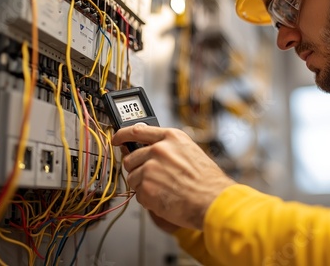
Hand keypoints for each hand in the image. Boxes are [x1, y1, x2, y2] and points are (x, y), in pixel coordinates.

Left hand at [112, 123, 235, 229]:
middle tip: (154, 178)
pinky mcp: (146, 187)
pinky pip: (138, 194)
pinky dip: (148, 199)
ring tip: (164, 189)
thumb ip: (169, 148)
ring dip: (143, 185)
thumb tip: (150, 149)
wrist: (212, 200)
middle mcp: (158, 150)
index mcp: (171, 137)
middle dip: (137, 169)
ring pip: (132, 177)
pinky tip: (164, 198)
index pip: (137, 130)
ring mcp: (150, 168)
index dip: (122, 135)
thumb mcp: (190, 152)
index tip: (117, 139)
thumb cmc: (207, 180)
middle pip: (130, 158)